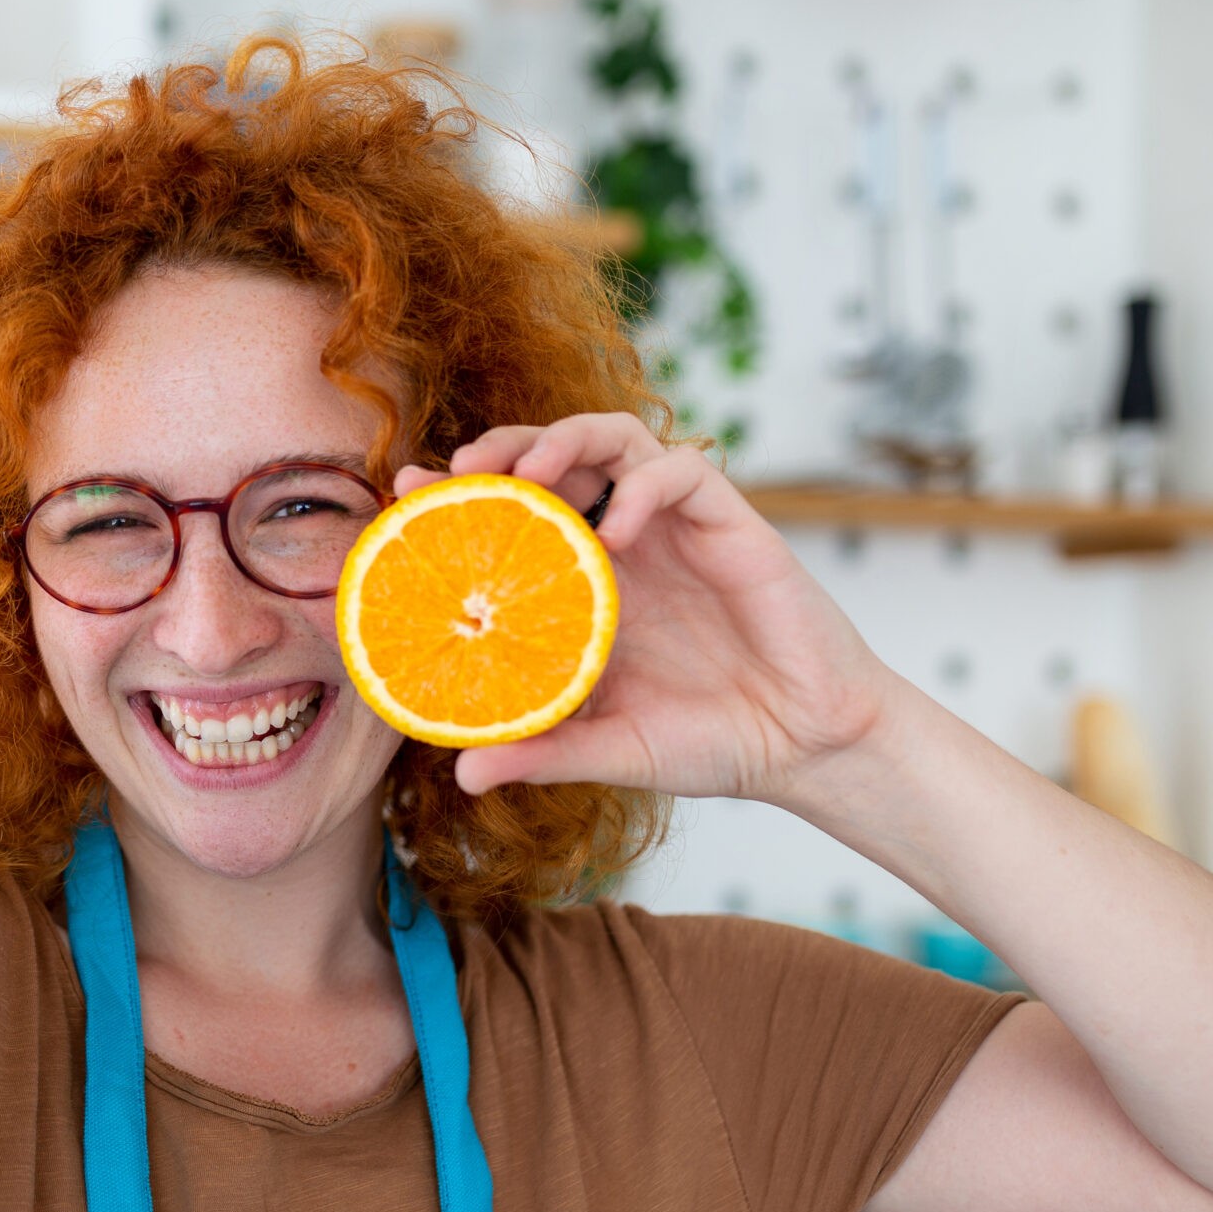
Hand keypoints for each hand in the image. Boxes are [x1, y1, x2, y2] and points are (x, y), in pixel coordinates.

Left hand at [392, 414, 899, 805]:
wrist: (805, 748)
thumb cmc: (708, 742)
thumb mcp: (609, 749)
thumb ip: (542, 753)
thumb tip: (466, 774)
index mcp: (586, 581)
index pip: (515, 510)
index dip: (461, 492)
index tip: (407, 492)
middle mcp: (624, 541)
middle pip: (557, 453)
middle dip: (505, 446)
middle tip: (462, 470)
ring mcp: (675, 527)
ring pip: (616, 437)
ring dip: (566, 440)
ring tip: (530, 477)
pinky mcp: (732, 523)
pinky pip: (683, 473)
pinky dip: (642, 487)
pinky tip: (615, 531)